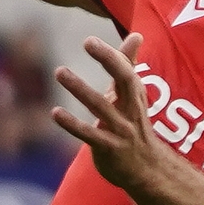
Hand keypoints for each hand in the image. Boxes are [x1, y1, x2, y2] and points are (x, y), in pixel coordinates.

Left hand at [48, 34, 169, 192]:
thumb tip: (136, 34)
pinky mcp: (109, 149)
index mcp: (135, 95)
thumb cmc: (135, 125)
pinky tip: (55, 112)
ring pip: (101, 106)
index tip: (90, 40)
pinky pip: (90, 135)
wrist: (148, 170)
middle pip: (125, 80)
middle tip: (89, 42)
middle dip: (109, 60)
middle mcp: (131, 110)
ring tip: (59, 71)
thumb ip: (129, 64)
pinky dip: (73, 124)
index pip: (126, 69)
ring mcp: (121, 130)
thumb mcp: (133, 95)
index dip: (111, 54)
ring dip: (81, 88)